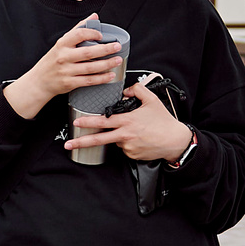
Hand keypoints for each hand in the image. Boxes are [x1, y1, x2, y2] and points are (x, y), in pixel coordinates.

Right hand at [6, 20, 123, 118]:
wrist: (39, 81)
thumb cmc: (52, 61)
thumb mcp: (61, 43)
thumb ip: (78, 29)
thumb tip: (94, 16)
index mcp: (62, 44)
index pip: (78, 34)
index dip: (92, 33)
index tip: (101, 35)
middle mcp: (64, 57)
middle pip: (88, 52)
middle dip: (105, 49)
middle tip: (116, 47)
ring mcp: (67, 71)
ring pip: (91, 67)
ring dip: (107, 64)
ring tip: (118, 60)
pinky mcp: (70, 83)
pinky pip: (89, 80)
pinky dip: (101, 78)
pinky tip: (110, 75)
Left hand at [67, 81, 193, 162]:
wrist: (175, 141)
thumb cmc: (164, 121)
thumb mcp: (152, 100)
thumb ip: (137, 90)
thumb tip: (127, 89)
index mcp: (127, 121)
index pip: (103, 121)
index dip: (88, 122)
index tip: (77, 123)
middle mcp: (125, 135)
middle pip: (99, 139)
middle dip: (81, 142)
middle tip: (69, 144)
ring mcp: (128, 147)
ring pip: (116, 141)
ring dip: (119, 136)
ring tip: (136, 131)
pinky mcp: (132, 155)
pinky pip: (125, 148)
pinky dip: (128, 143)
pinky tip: (139, 138)